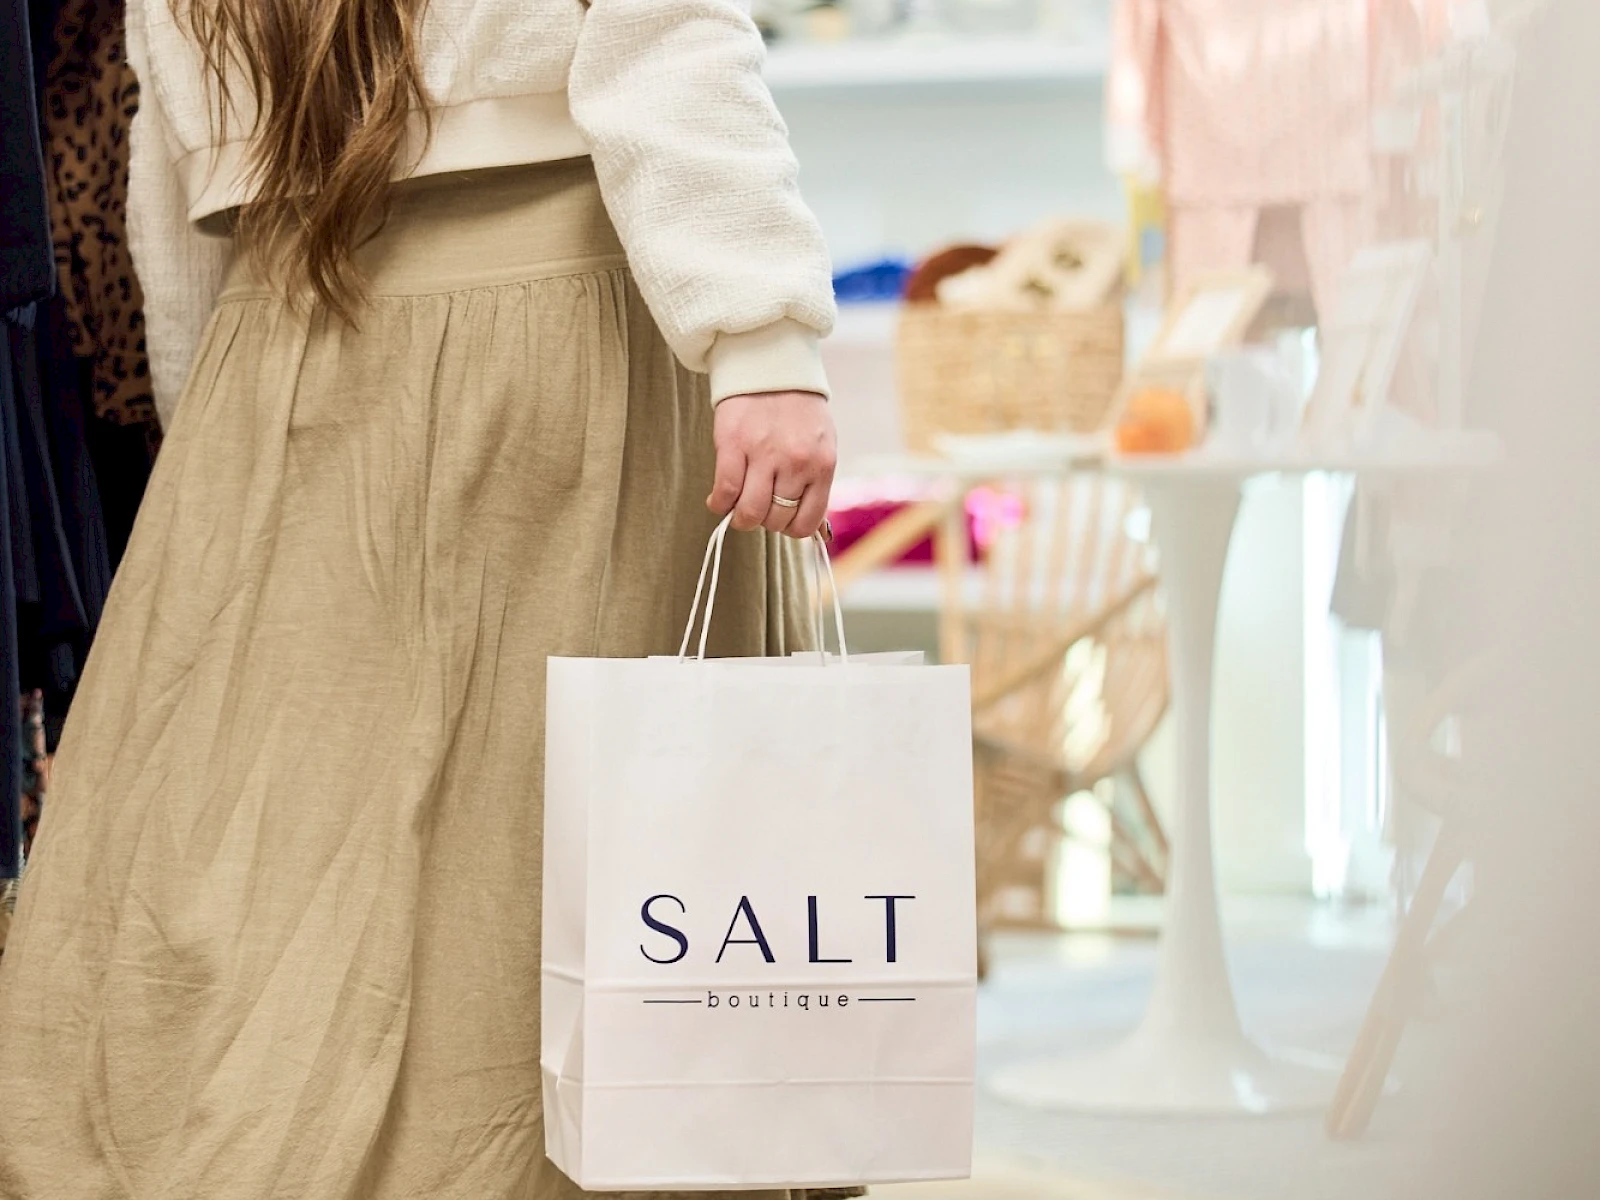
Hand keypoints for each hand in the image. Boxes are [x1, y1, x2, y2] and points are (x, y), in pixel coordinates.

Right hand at [707, 391, 835, 539]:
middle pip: (775, 521)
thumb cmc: (798, 411)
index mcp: (822, 466)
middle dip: (764, 520)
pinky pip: (725, 492)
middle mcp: (796, 463)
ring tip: (737, 505)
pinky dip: (718, 503)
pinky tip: (718, 499)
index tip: (779, 518)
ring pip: (749, 513)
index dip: (789, 528)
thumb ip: (816, 484)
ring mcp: (764, 454)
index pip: (806, 524)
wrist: (771, 365)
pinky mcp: (733, 445)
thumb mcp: (821, 445)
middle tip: (757, 505)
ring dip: (740, 516)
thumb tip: (815, 529)